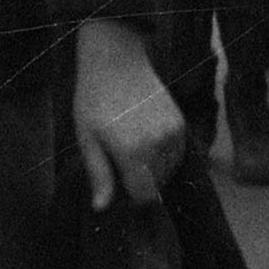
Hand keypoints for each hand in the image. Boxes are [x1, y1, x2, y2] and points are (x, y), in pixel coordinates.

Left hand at [70, 16, 186, 205]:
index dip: (130, 195)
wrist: (116, 60)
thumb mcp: (86, 136)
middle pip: (156, 185)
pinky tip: (144, 135)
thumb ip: (99, 174)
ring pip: (169, 170)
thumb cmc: (93, 99)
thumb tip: (102, 208)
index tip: (117, 182)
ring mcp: (174, 135)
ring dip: (152, 167)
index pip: (144, 196)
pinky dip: (163, 153)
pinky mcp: (182, 124)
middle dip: (139, 179)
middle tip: (118, 156)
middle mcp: (159, 147)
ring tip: (130, 142)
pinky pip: (177, 153)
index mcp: (132, 153)